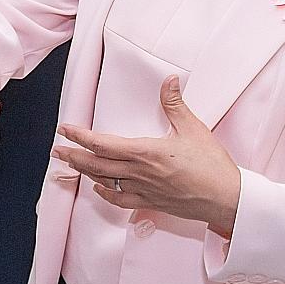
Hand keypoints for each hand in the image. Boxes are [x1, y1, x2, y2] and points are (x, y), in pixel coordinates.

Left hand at [52, 77, 241, 235]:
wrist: (227, 200)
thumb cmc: (212, 165)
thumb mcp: (194, 129)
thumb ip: (175, 104)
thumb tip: (169, 80)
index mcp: (146, 153)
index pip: (103, 143)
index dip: (80, 136)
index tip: (65, 130)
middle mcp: (139, 173)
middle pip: (96, 165)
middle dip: (73, 156)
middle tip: (56, 151)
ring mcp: (144, 190)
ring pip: (105, 181)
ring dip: (85, 173)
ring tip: (71, 164)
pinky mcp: (151, 203)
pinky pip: (120, 200)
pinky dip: (105, 193)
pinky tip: (99, 188)